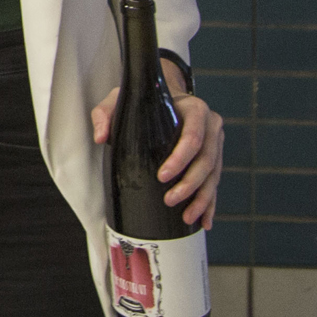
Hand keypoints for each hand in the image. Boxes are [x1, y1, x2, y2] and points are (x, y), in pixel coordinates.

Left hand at [91, 58, 222, 229]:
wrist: (165, 95)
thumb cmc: (142, 98)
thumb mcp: (119, 99)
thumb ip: (105, 113)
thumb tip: (101, 137)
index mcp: (194, 109)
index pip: (193, 135)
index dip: (181, 158)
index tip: (162, 176)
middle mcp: (211, 125)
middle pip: (207, 160)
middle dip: (190, 184)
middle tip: (170, 200)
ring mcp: (215, 143)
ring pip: (214, 175)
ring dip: (202, 198)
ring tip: (187, 217)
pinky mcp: (214, 158)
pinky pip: (214, 182)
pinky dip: (210, 203)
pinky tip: (204, 221)